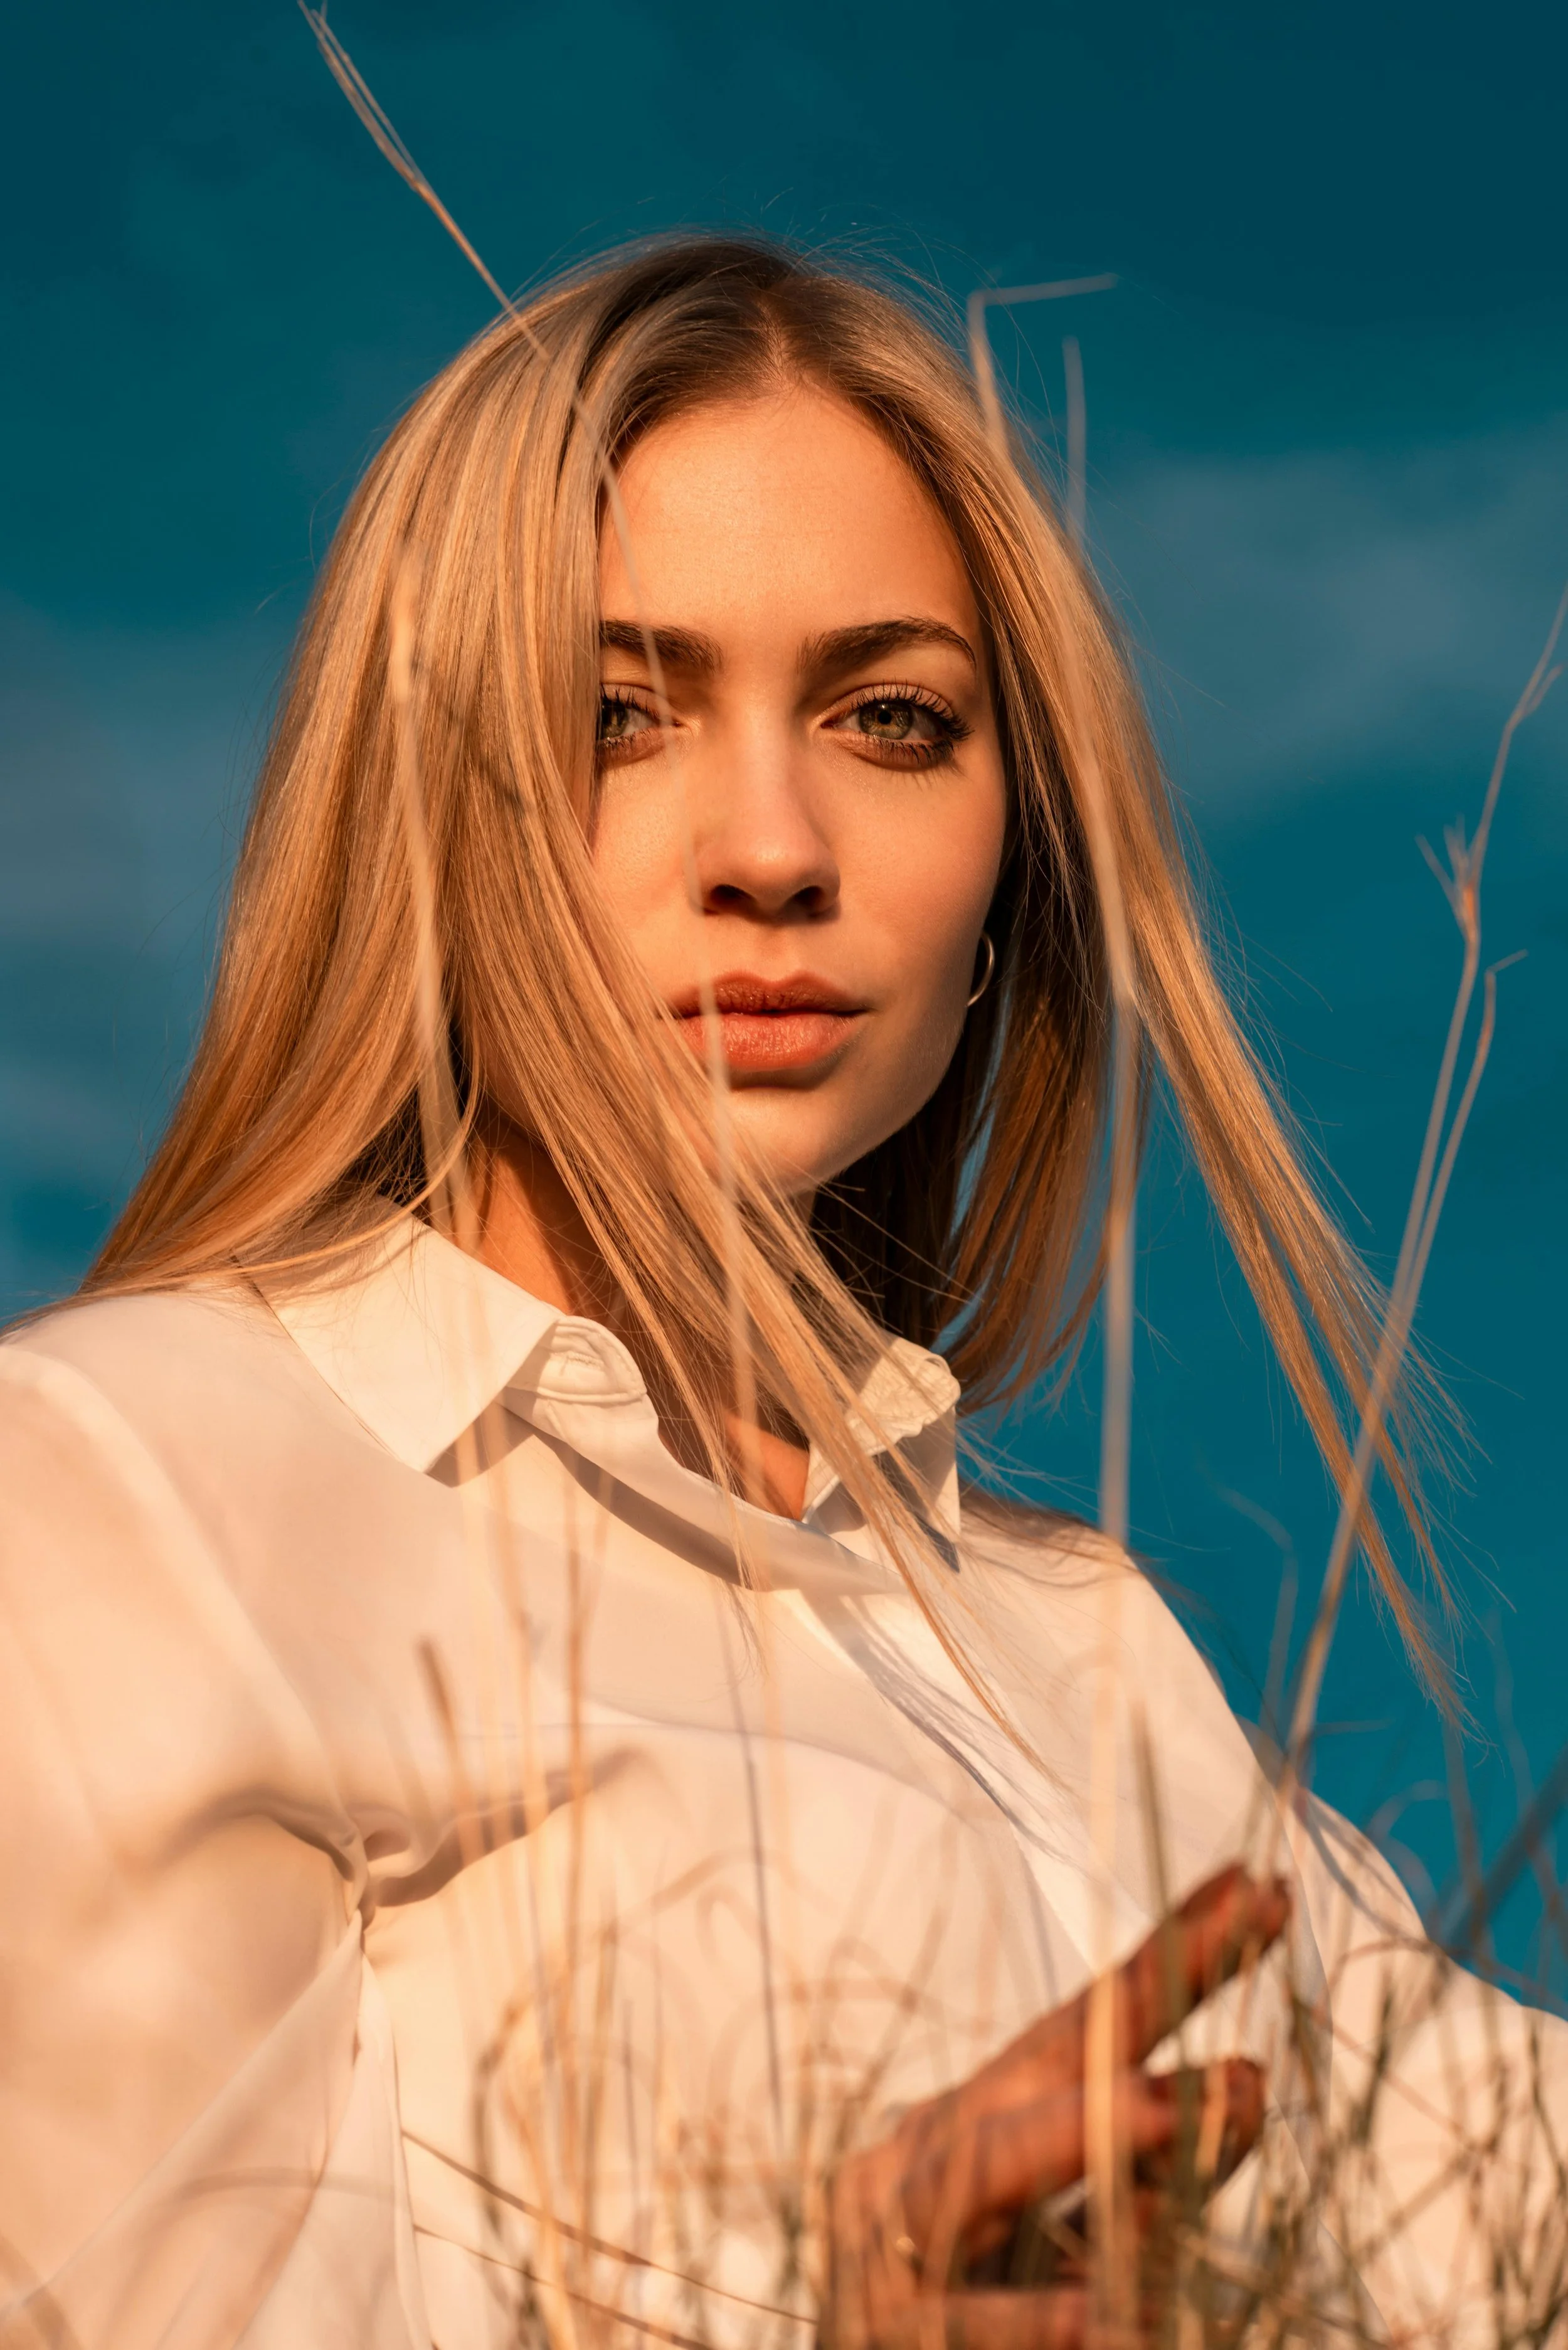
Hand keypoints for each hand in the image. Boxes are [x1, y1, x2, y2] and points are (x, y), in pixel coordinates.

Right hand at [824, 1866, 1289, 2348]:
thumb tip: (1248, 2081)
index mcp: (974, 2119)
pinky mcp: (891, 2337)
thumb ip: (1155, 2169)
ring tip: (1169, 2109)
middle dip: (1153, 1988)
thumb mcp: (1071, 2228)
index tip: (1255, 1887)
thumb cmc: (964, 2308)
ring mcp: (899, 2237)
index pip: (1085, 2021)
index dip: (1171, 1954)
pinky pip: (970, 2325)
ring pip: (984, 2169)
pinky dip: (1032, 2320)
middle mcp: (931, 2151)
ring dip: (1077, 2135)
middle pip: (1053, 2057)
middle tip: (1245, 1925)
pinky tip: (1098, 2320)